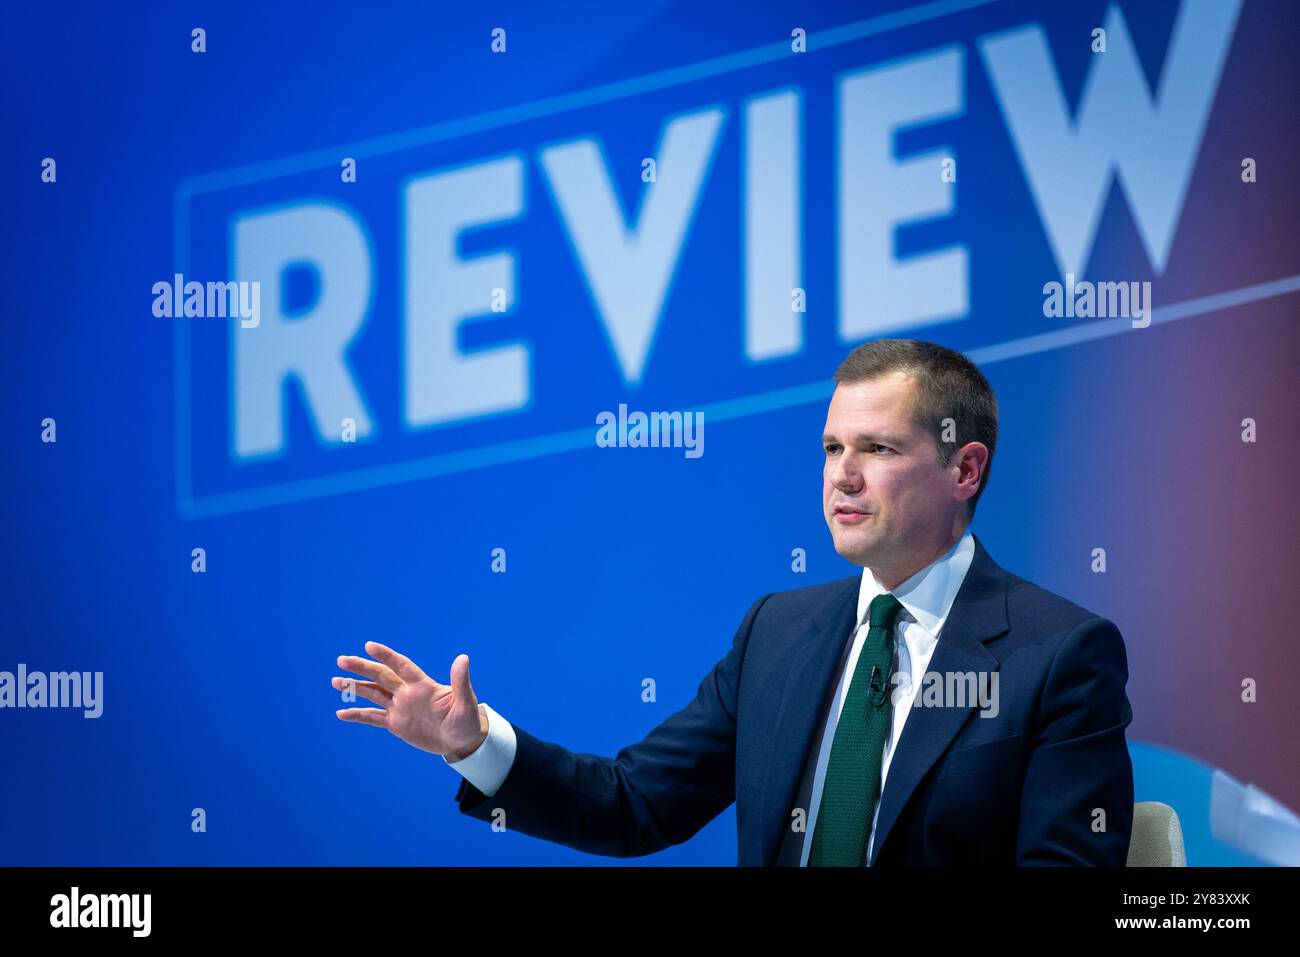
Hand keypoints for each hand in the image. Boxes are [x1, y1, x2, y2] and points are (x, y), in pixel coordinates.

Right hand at [332, 641, 487, 759]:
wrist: (461, 741)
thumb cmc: (467, 720)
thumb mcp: (466, 703)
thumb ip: (460, 681)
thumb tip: (463, 658)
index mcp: (423, 686)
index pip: (401, 666)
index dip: (386, 656)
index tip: (369, 646)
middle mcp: (408, 693)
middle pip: (381, 677)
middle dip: (362, 668)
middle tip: (342, 660)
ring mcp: (400, 708)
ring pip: (373, 694)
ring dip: (355, 688)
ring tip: (335, 681)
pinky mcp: (396, 723)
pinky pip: (373, 718)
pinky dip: (358, 715)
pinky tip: (341, 713)